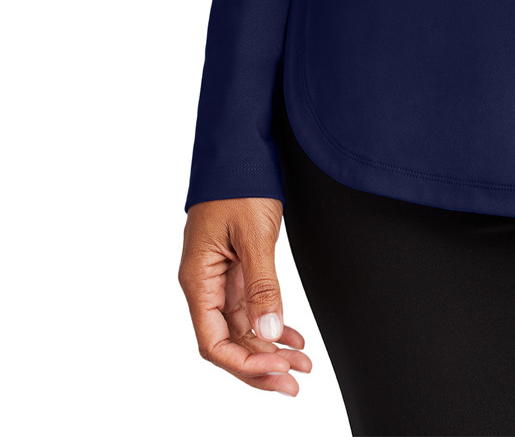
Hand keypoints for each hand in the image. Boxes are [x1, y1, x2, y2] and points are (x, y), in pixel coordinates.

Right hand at [179, 197, 311, 396]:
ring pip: (242, 329)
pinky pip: (251, 309)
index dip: (244, 363)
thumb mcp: (253, 234)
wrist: (240, 148)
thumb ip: (261, 286)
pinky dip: (272, 324)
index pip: (213, 341)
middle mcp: (205, 284)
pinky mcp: (236, 269)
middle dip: (260, 366)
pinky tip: (293, 338)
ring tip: (302, 363)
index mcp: (198, 279)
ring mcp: (220, 278)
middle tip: (295, 381)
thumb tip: (268, 334)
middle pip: (228, 343)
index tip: (277, 370)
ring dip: (270, 349)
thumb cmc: (238, 182)